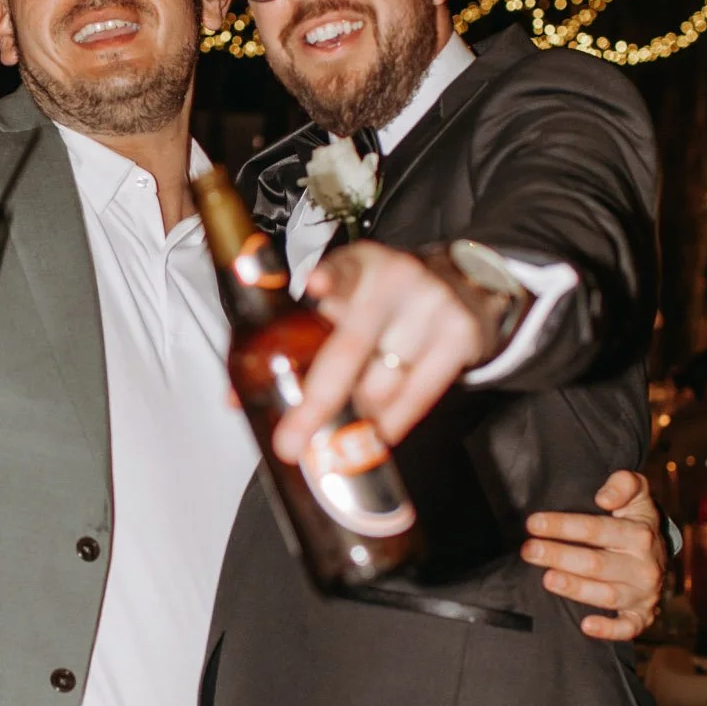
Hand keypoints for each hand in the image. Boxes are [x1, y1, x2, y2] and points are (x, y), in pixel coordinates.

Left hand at [273, 242, 483, 462]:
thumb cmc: (389, 299)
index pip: (340, 272)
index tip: (314, 288)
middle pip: (351, 348)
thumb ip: (301, 335)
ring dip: (357, 413)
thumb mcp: (349, 298)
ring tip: (346, 425)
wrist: (468, 283)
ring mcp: (431, 307)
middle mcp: (395, 280)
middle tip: (291, 440)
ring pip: (380, 383)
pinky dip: (392, 421)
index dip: (327, 281)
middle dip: (316, 402)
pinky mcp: (459, 336)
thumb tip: (238, 397)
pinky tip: (379, 434)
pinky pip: (417, 396)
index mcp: (358, 265)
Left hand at [520, 469, 664, 640]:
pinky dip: (609, 629)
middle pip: (596, 562)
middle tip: (528, 550)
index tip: (533, 523)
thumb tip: (604, 497)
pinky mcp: (642, 615)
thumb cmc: (635, 521)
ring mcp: (643, 593)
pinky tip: (585, 626)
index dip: (563, 525)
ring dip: (575, 588)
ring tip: (546, 579)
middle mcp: (644, 566)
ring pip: (607, 594)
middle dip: (559, 555)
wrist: (659, 555)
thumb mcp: (637, 495)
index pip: (596, 529)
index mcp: (640, 534)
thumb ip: (625, 484)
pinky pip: (629, 627)